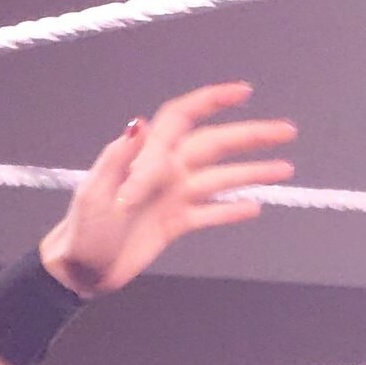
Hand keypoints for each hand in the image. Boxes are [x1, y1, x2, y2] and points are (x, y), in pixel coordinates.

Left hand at [39, 81, 295, 296]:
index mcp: (144, 159)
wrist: (78, 273)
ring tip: (285, 169)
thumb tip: (139, 123)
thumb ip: (118, 159)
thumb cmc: (81, 233)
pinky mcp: (174, 224)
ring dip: (252, 172)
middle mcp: (162, 173)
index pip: (180, 119)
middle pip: (213, 145)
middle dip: (250, 136)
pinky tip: (254, 207)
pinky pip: (209, 213)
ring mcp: (170, 198)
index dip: (210, 101)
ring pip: (219, 178)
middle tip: (287, 131)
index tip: (243, 92)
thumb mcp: (95, 195)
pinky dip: (231, 210)